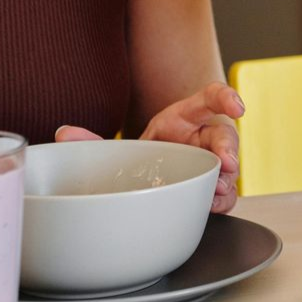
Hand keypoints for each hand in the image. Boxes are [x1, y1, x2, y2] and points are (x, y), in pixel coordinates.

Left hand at [57, 81, 243, 212]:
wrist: (152, 170)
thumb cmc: (145, 152)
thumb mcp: (124, 142)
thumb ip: (94, 140)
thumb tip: (63, 134)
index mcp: (186, 117)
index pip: (211, 96)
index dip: (226, 97)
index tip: (237, 106)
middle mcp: (204, 137)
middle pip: (225, 135)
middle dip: (228, 149)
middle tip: (225, 163)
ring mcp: (211, 162)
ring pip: (229, 168)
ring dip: (225, 179)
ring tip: (215, 190)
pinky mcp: (213, 187)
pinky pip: (226, 195)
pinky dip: (220, 201)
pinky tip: (210, 205)